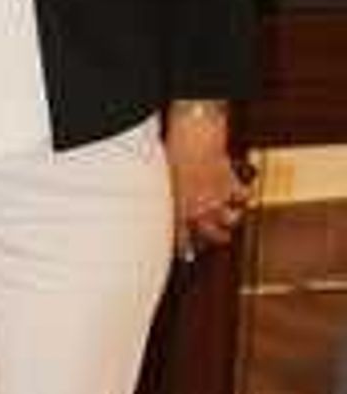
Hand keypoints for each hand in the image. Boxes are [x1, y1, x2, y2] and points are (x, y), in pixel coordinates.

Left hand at [165, 101, 249, 257]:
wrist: (194, 138)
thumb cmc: (173, 153)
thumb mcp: (160, 177)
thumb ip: (160, 193)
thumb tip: (150, 203)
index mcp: (177, 207)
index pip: (182, 237)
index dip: (185, 248)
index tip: (188, 255)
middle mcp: (198, 207)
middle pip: (212, 234)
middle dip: (216, 237)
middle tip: (219, 236)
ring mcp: (217, 198)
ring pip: (232, 220)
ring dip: (231, 218)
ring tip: (230, 215)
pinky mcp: (231, 185)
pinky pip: (244, 197)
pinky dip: (244, 195)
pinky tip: (241, 193)